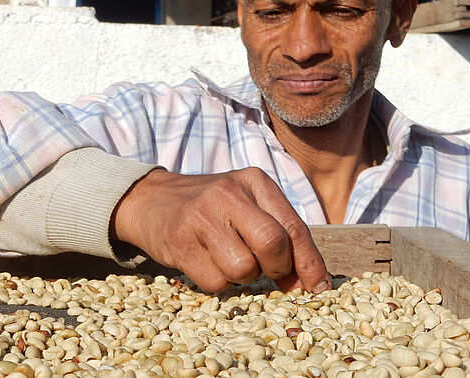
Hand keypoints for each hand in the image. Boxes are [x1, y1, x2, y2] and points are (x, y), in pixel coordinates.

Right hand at [112, 167, 330, 292]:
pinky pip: (215, 282)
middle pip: (272, 245)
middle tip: (266, 269)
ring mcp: (202, 216)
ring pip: (244, 268)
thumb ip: (279, 235)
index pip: (294, 226)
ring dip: (242, 276)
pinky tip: (206, 261)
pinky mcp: (180, 241)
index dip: (310, 262)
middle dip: (276, 268)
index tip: (318, 288)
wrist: (151, 200)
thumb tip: (307, 284)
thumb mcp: (248, 205)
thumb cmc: (213, 209)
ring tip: (228, 257)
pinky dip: (217, 282)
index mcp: (255, 181)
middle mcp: (229, 194)